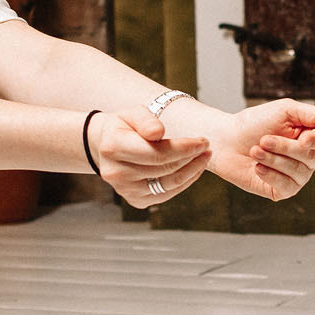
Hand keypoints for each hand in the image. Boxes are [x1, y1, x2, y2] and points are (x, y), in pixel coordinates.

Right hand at [91, 108, 210, 206]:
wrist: (108, 145)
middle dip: (191, 157)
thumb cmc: (124, 126)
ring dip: (192, 170)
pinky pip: (167, 194)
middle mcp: (116, 173)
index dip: (184, 148)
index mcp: (113, 147)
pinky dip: (184, 182)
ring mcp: (125, 190)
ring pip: (169, 184)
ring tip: (205, 156)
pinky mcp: (135, 201)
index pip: (156, 153)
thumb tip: (158, 133)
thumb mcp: (132, 113)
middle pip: (165, 169)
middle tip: (206, 146)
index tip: (202, 140)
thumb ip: (145, 120)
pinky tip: (194, 169)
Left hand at [205, 100, 314, 200]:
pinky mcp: (280, 191)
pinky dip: (270, 174)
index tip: (300, 136)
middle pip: (311, 158)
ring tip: (255, 149)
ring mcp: (294, 177)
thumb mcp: (286, 111)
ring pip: (299, 173)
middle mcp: (305, 159)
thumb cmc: (254, 122)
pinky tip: (256, 166)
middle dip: (285, 148)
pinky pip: (287, 187)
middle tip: (263, 139)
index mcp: (309, 138)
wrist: (225, 140)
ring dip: (274, 159)